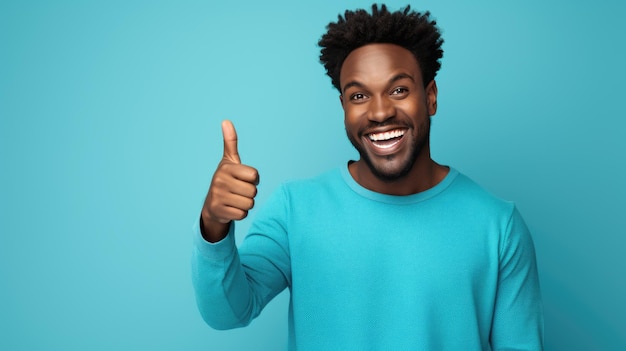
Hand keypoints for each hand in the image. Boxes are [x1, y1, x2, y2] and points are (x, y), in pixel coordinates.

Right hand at [201, 120, 258, 241]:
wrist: (212, 204)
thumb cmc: (226, 180)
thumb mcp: (229, 161)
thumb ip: (230, 142)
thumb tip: (226, 121)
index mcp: (226, 168)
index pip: (255, 176)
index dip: (254, 179)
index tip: (244, 179)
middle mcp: (220, 181)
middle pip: (253, 191)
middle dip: (250, 193)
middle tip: (239, 191)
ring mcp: (218, 196)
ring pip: (249, 204)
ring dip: (246, 204)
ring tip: (236, 199)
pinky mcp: (219, 211)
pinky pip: (243, 214)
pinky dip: (241, 213)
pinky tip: (232, 208)